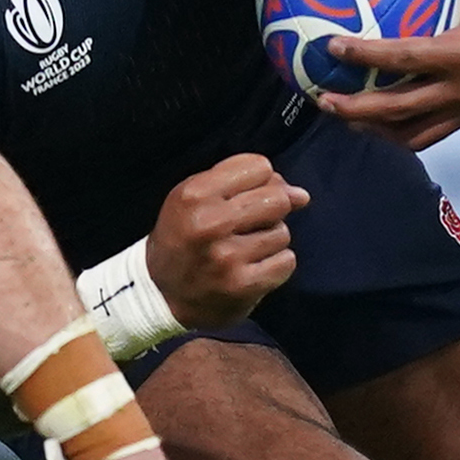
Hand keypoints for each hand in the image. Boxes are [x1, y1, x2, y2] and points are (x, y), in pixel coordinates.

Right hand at [149, 154, 305, 323]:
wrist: (159, 293)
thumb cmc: (183, 236)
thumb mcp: (195, 196)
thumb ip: (242, 183)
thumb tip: (301, 194)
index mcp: (195, 194)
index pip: (260, 167)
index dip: (260, 180)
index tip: (247, 196)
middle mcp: (210, 223)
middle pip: (278, 199)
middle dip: (272, 209)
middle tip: (252, 224)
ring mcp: (227, 257)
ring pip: (283, 232)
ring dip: (271, 240)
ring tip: (246, 249)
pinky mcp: (242, 286)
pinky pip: (286, 262)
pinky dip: (275, 264)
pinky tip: (254, 268)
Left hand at [314, 0, 459, 148]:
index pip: (404, 57)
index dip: (364, 55)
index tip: (333, 47)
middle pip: (399, 109)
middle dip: (357, 109)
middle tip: (323, 98)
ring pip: (414, 132)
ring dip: (376, 128)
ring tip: (346, 117)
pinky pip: (433, 132)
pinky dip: (403, 131)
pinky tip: (383, 121)